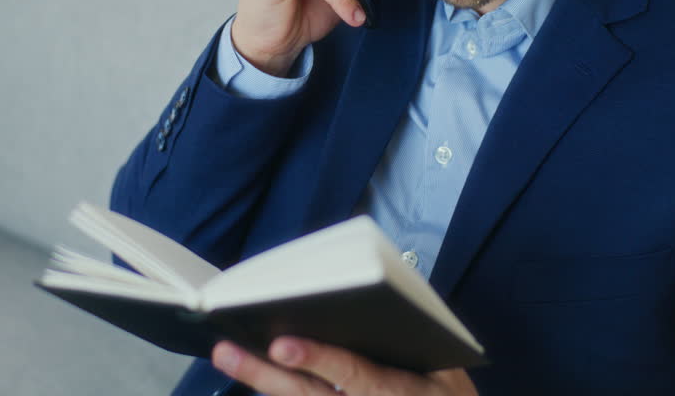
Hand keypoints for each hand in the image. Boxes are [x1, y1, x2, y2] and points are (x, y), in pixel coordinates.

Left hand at [212, 338, 477, 395]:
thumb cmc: (447, 394)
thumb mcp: (445, 368)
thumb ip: (410, 333)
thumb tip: (374, 290)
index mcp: (399, 392)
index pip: (355, 376)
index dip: (320, 360)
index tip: (283, 345)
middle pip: (310, 395)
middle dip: (265, 375)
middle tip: (228, 350)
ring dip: (261, 380)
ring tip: (228, 353)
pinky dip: (279, 387)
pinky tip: (252, 366)